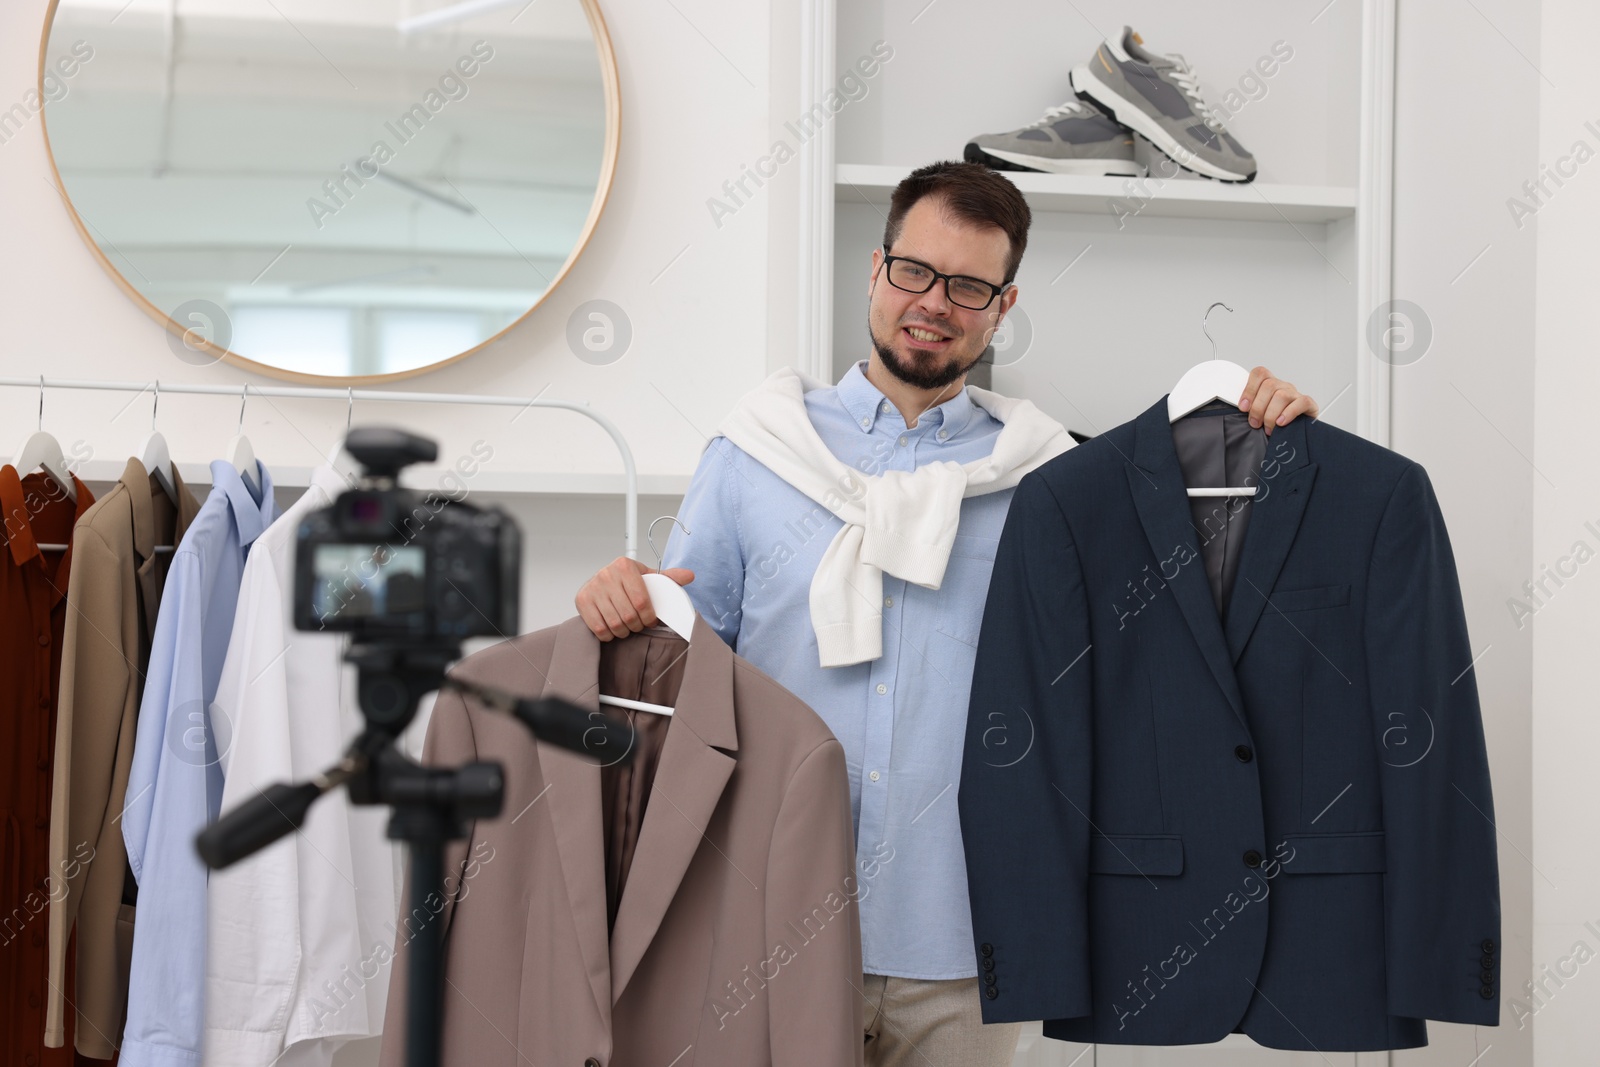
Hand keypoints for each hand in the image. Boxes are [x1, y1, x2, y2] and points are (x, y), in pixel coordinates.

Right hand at [575, 556, 694, 639]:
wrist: (600, 581)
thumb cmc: (626, 582)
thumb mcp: (647, 577)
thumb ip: (668, 578)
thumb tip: (689, 576)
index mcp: (624, 566)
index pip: (642, 601)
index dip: (649, 617)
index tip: (651, 620)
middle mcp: (606, 575)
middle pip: (628, 615)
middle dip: (637, 625)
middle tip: (639, 625)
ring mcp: (592, 588)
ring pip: (614, 623)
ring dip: (624, 631)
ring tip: (627, 627)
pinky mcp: (582, 601)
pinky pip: (599, 628)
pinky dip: (609, 634)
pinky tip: (613, 628)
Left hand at [1239, 367, 1317, 434]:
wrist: (1296, 433)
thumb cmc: (1274, 424)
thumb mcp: (1259, 414)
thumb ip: (1250, 408)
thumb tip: (1241, 410)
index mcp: (1270, 385)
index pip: (1260, 374)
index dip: (1249, 390)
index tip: (1243, 407)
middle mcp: (1283, 386)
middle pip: (1269, 385)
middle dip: (1258, 407)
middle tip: (1255, 423)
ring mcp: (1296, 394)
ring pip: (1282, 395)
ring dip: (1271, 414)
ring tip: (1268, 428)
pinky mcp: (1308, 404)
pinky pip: (1301, 402)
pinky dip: (1289, 413)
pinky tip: (1281, 422)